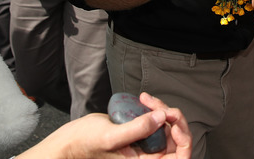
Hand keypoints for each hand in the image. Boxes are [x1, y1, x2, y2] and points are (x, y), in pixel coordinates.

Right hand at [19, 92, 191, 158]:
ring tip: (147, 100)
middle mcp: (149, 155)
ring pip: (167, 125)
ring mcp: (146, 143)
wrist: (70, 140)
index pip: (179, 156)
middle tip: (158, 105)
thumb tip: (161, 117)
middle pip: (177, 138)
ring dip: (162, 109)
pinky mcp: (141, 131)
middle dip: (172, 118)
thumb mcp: (110, 137)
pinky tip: (144, 99)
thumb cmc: (85, 144)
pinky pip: (157, 119)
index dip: (182, 138)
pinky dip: (154, 107)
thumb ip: (137, 129)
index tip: (171, 121)